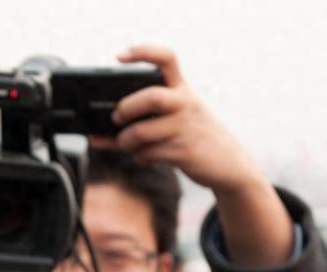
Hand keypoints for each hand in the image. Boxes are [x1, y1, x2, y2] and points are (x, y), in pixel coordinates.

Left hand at [104, 45, 292, 266]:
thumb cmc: (193, 137)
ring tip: (125, 143)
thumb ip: (145, 120)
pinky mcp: (183, 152)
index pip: (166, 59)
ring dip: (126, 141)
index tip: (119, 56)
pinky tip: (143, 157)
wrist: (228, 163)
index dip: (142, 52)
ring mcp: (185, 128)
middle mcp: (185, 104)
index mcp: (183, 90)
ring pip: (143, 132)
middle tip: (117, 116)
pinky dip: (139, 157)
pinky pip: (149, 153)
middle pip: (152, 97)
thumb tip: (98, 133)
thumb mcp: (176, 120)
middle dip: (127, 107)